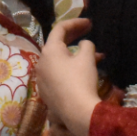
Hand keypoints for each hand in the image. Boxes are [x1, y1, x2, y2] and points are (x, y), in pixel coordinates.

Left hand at [38, 20, 101, 135]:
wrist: (76, 112)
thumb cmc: (81, 80)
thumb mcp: (87, 57)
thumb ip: (86, 45)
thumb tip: (83, 45)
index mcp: (49, 50)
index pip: (60, 29)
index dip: (75, 23)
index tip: (89, 23)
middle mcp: (41, 62)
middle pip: (57, 44)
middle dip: (74, 36)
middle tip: (88, 31)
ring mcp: (42, 78)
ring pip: (59, 60)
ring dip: (75, 55)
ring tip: (94, 56)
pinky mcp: (46, 91)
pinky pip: (57, 73)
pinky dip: (69, 68)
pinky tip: (84, 72)